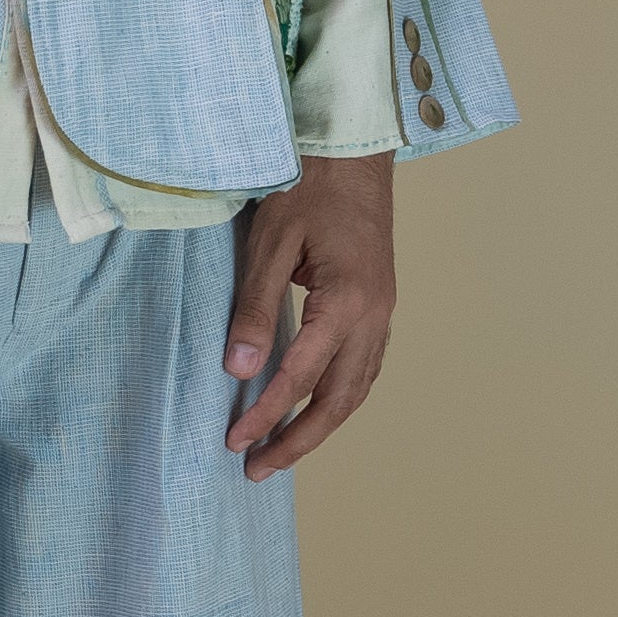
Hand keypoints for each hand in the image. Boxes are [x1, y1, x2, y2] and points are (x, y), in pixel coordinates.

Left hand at [221, 154, 396, 480]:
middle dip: (298, 440)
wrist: (352, 147)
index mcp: (345, 301)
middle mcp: (374, 315)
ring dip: (322, 425)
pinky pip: (365, 367)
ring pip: (358, 388)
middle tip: (258, 469)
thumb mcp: (269, 244)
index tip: (233, 442)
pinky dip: (340, 398)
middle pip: (339, 400)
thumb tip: (237, 370)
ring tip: (283, 450)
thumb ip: (253, 309)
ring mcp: (384, 311)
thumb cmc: (307, 185)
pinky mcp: (380, 303)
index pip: (299, 377)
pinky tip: (317, 407)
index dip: (264, 414)